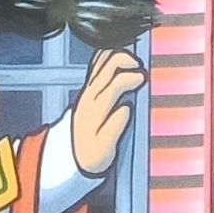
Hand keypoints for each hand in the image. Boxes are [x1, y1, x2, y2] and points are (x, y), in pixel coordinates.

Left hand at [70, 49, 146, 176]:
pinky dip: (111, 56)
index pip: (114, 83)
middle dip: (128, 60)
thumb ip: (114, 128)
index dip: (130, 77)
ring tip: (135, 64)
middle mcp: (90, 95)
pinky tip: (122, 58)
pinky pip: (98, 64)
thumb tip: (126, 108)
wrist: (70, 157)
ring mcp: (88, 90)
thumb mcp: (104, 150)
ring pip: (102, 61)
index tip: (143, 79)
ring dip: (120, 56)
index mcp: (96, 109)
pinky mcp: (89, 89)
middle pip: (107, 64)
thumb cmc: (90, 155)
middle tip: (142, 69)